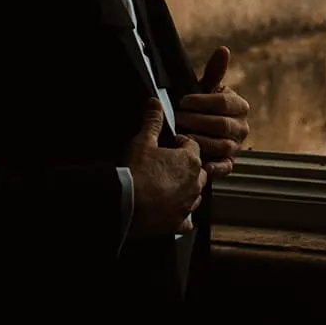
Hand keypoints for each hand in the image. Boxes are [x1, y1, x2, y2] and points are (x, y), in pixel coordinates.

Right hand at [125, 99, 205, 235]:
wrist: (126, 202)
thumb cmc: (137, 170)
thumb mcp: (143, 141)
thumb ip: (152, 121)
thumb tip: (155, 103)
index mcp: (190, 160)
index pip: (193, 146)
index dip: (182, 143)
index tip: (172, 144)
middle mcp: (195, 182)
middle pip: (199, 171)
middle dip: (188, 168)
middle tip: (171, 166)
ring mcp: (188, 204)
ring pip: (196, 195)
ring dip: (187, 190)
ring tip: (170, 187)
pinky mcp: (179, 221)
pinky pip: (187, 221)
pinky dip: (183, 217)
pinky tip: (174, 214)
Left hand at [176, 46, 250, 179]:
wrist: (196, 129)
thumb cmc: (200, 106)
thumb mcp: (205, 89)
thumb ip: (214, 71)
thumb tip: (223, 50)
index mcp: (240, 106)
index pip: (224, 103)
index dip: (202, 102)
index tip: (182, 101)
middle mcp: (242, 127)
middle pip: (222, 125)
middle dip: (197, 121)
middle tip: (177, 119)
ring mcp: (236, 146)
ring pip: (222, 146)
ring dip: (200, 141)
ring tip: (180, 136)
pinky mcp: (228, 164)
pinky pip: (224, 168)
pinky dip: (214, 167)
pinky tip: (199, 163)